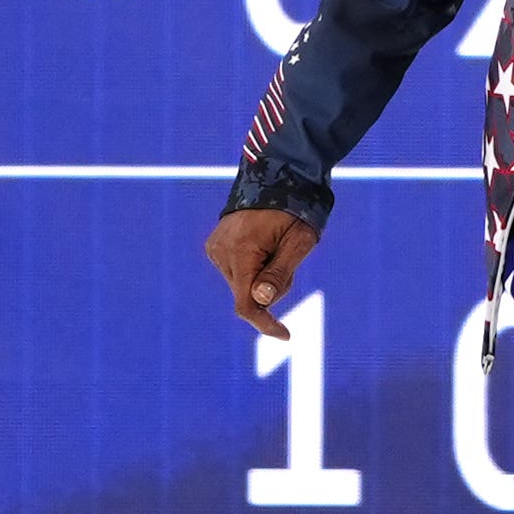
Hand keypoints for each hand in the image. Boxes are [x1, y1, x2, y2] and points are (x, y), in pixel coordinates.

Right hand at [206, 207, 317, 338]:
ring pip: (242, 285)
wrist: (276, 178)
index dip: (264, 323)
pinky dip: (252, 268)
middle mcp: (222, 251)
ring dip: (261, 277)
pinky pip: (236, 271)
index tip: (285, 335)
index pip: (246, 304)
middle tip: (288, 258)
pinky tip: (261, 246)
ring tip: (274, 247)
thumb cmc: (294, 210)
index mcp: (242, 250)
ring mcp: (215, 248)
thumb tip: (261, 301)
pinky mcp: (215, 246)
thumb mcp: (298, 241)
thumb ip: (279, 273)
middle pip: (247, 295)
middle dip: (271, 289)